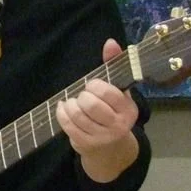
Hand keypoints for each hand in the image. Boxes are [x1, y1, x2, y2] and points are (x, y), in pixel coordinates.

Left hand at [56, 39, 139, 182]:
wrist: (111, 148)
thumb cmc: (112, 111)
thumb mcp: (117, 89)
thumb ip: (113, 64)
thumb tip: (110, 42)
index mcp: (128, 109)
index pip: (106, 92)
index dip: (94, 86)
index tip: (93, 87)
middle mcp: (119, 126)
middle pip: (90, 104)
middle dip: (82, 96)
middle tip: (83, 97)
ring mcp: (102, 137)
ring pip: (77, 114)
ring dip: (70, 104)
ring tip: (73, 103)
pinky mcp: (86, 144)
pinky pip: (67, 124)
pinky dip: (62, 113)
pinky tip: (63, 108)